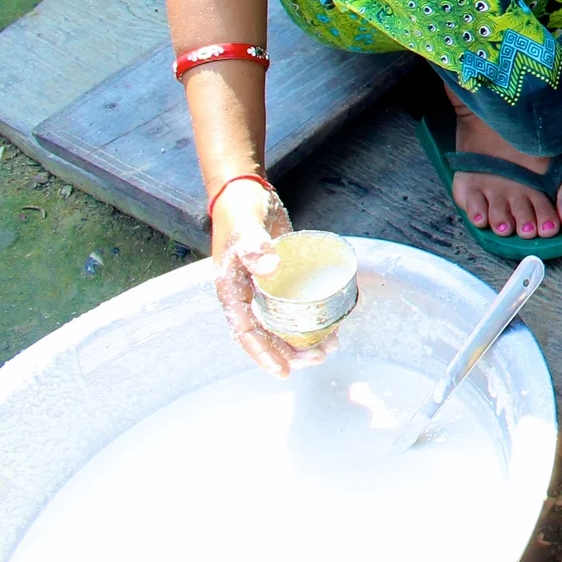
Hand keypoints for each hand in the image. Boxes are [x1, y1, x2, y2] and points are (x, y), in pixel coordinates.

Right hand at [210, 175, 318, 376]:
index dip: (264, 354)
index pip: (246, 331)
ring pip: (282, 322)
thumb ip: (253, 245)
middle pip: (267, 333)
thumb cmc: (241, 209)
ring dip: (303, 338)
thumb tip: (268, 267)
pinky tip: (331, 322)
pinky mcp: (280, 277)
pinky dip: (309, 315)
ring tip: (330, 347)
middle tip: (320, 358)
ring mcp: (263, 288)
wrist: (245, 190)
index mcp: (231, 291)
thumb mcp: (245, 226)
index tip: (285, 371)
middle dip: (291, 352)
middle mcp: (246, 294)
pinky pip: (293, 304)